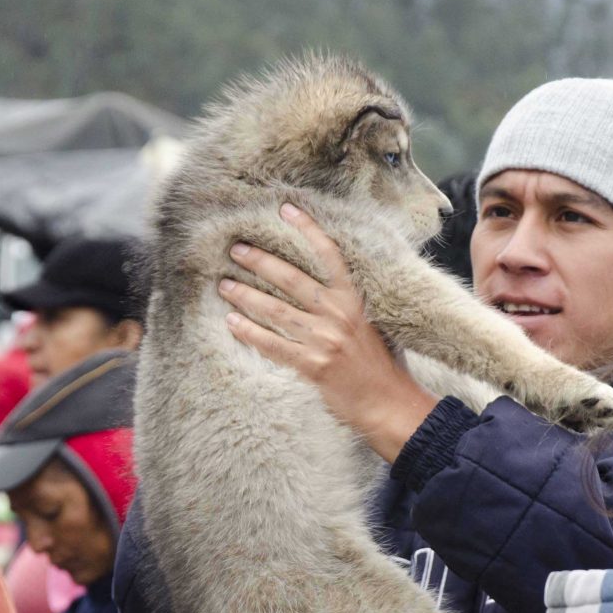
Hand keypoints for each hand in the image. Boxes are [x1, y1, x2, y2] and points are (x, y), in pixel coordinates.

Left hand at [221, 203, 438, 463]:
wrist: (389, 402)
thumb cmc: (382, 365)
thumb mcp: (372, 324)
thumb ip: (348, 305)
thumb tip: (319, 287)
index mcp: (355, 299)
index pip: (330, 255)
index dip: (308, 230)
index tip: (286, 209)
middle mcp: (338, 314)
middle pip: (292, 279)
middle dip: (260, 261)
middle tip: (236, 249)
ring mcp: (325, 339)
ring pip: (276, 310)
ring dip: (246, 295)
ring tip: (224, 285)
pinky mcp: (313, 364)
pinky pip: (272, 344)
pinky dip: (249, 332)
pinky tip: (232, 322)